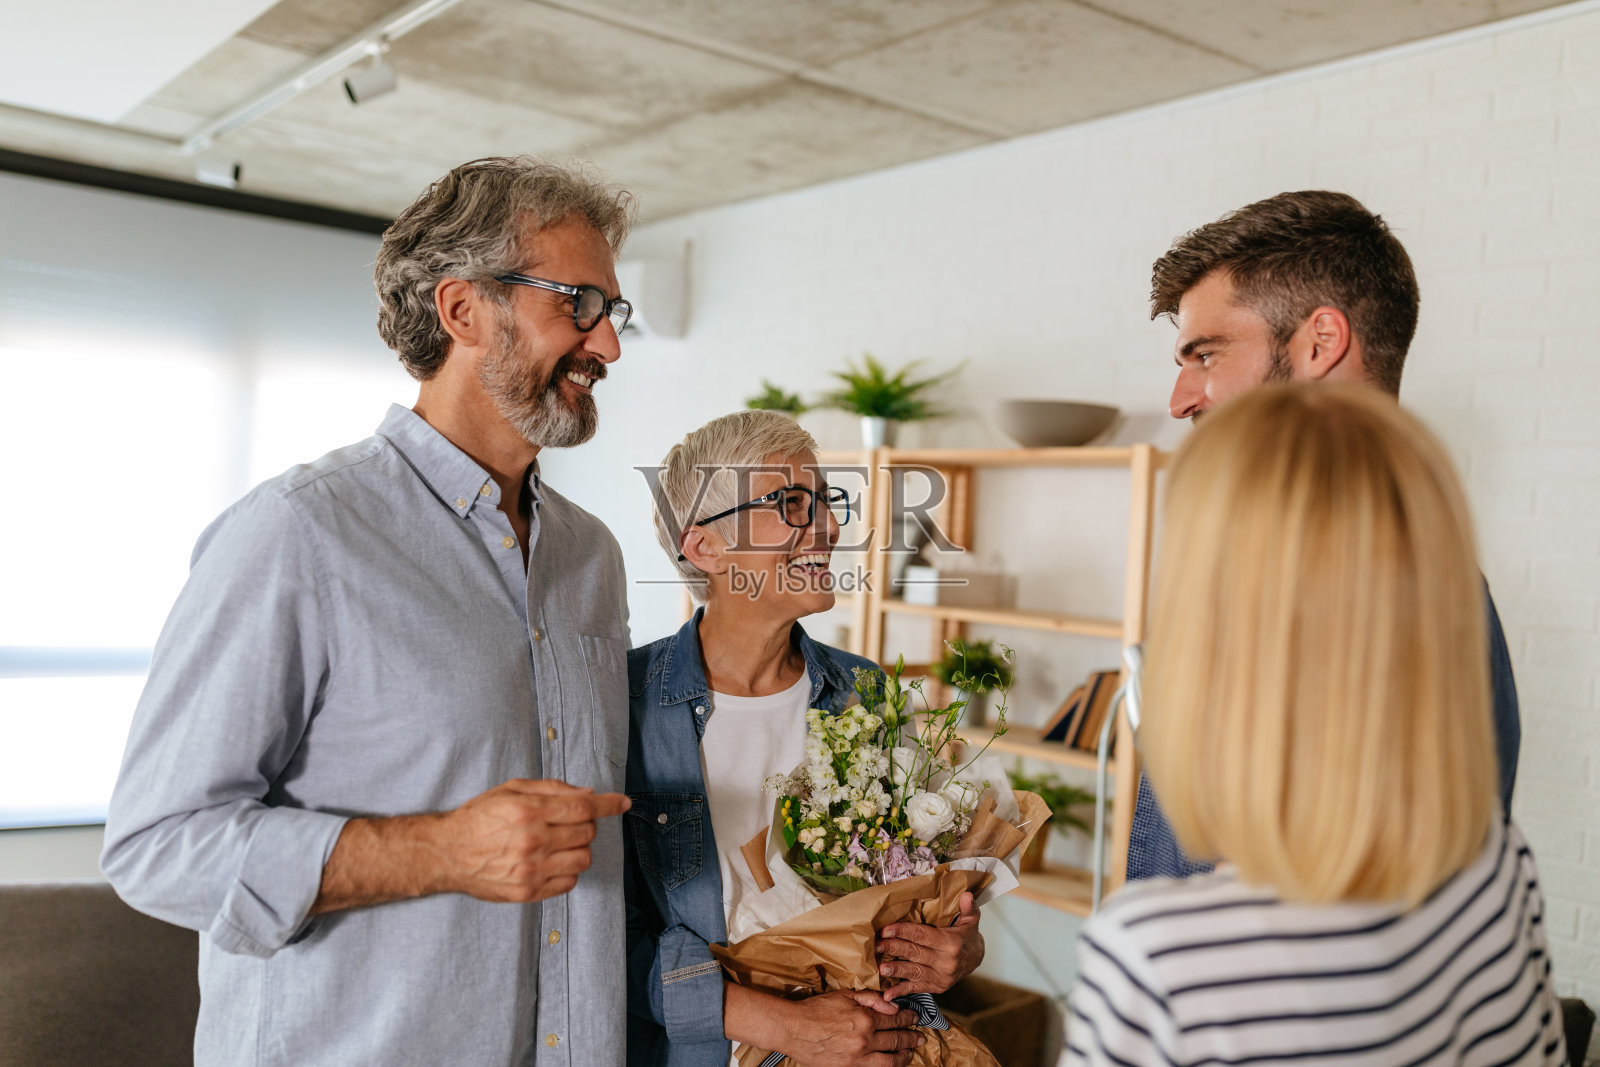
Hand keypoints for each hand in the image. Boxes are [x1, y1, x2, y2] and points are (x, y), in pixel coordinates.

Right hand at [437, 779, 630, 902]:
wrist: (446, 853)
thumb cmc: (479, 817)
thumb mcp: (511, 789)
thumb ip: (552, 789)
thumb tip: (589, 794)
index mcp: (528, 812)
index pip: (584, 808)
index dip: (608, 804)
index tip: (622, 803)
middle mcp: (532, 841)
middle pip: (587, 832)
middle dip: (586, 824)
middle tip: (568, 822)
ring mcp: (530, 870)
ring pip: (583, 859)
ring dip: (579, 848)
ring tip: (560, 843)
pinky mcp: (527, 893)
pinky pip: (569, 883)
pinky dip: (568, 870)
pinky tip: (552, 861)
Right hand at [777, 991, 922, 1066]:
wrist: (793, 1029)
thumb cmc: (816, 1010)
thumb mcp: (844, 995)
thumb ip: (871, 999)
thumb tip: (892, 1005)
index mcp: (864, 1018)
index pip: (895, 1019)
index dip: (908, 1018)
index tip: (914, 1017)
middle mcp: (864, 1040)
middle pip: (896, 1040)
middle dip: (911, 1038)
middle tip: (920, 1037)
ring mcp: (858, 1058)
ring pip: (890, 1061)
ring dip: (905, 1056)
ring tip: (911, 1052)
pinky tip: (892, 1064)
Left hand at [876, 891, 983, 998]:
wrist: (976, 958)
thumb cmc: (967, 935)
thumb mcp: (971, 919)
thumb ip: (968, 907)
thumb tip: (966, 894)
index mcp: (951, 943)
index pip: (922, 936)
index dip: (903, 932)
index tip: (885, 929)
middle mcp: (946, 962)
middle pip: (914, 953)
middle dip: (893, 949)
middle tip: (875, 945)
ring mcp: (941, 977)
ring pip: (914, 972)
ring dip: (896, 970)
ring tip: (879, 969)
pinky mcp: (937, 987)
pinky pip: (917, 988)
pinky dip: (902, 991)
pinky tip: (888, 994)